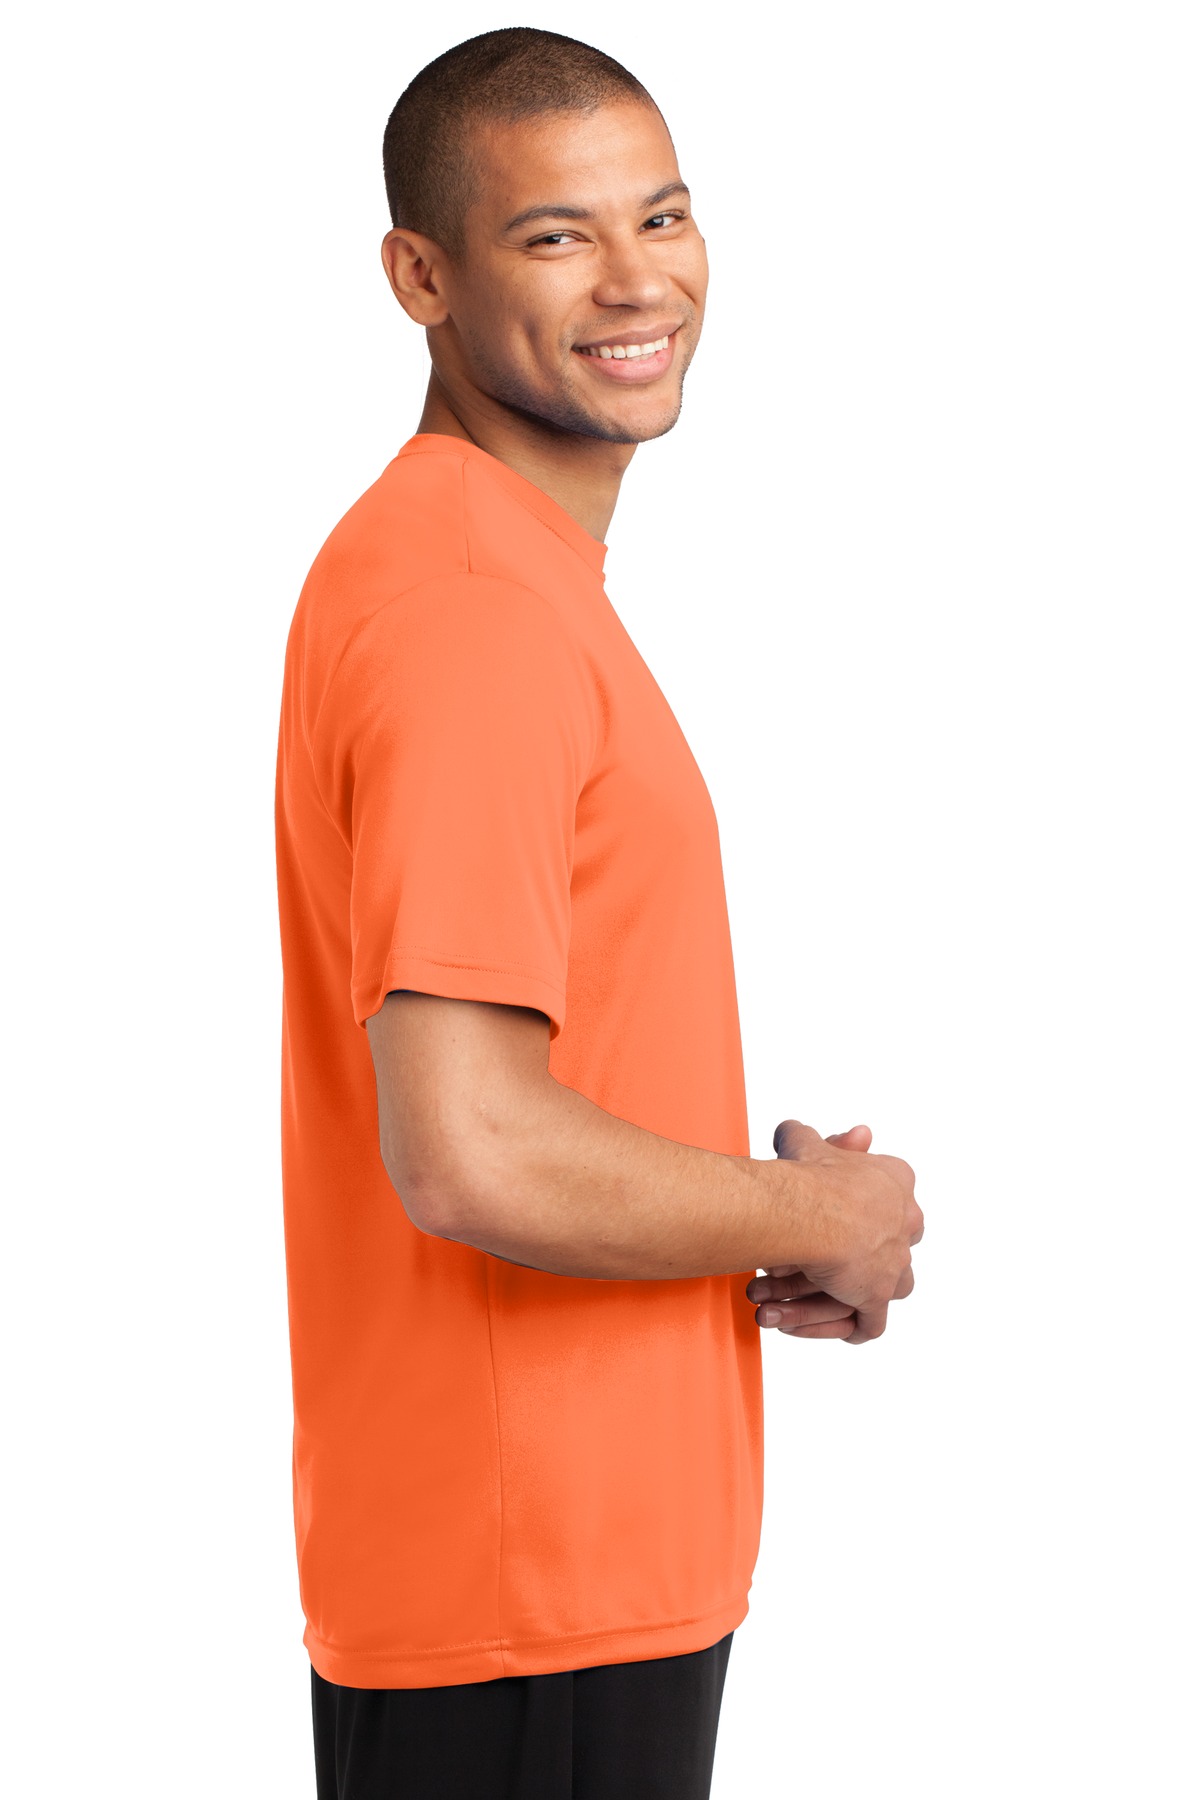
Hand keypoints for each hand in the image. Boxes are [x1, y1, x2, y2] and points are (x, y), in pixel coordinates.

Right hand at [746, 1124, 909, 1340]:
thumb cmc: (809, 1175)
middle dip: (858, 1256)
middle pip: (894, 1244)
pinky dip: (841, 1328)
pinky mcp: (878, 1299)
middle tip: (810, 1260)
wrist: (809, 1210)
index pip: (887, 1198)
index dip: (856, 1209)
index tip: (820, 1213)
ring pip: (887, 1288)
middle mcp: (905, 1222)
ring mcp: (896, 1264)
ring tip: (800, 1299)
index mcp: (896, 1180)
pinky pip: (867, 1325)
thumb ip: (804, 1136)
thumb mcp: (805, 1143)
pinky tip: (808, 1326)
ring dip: (844, 1296)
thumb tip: (793, 1130)